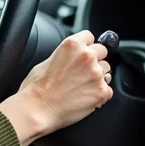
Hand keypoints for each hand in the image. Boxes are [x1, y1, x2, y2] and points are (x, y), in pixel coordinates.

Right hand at [0, 30, 113, 145]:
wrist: (37, 109)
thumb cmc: (37, 87)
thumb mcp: (47, 60)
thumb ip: (66, 55)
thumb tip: (72, 58)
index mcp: (73, 44)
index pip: (90, 36)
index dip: (86, 45)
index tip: (83, 53)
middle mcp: (87, 56)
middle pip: (102, 52)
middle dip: (95, 60)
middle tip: (82, 72)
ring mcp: (96, 74)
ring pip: (106, 71)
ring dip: (98, 77)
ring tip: (82, 87)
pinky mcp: (101, 91)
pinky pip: (108, 90)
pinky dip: (99, 94)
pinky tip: (84, 97)